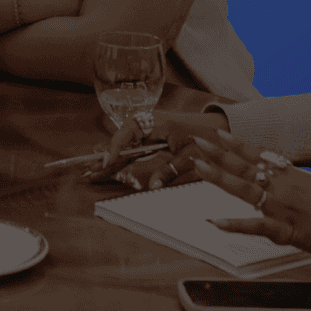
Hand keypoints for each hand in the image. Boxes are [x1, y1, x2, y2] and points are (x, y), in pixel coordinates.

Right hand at [85, 111, 226, 185]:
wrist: (220, 132)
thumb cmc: (206, 140)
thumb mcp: (190, 156)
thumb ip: (170, 170)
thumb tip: (152, 187)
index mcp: (156, 124)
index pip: (127, 132)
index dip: (115, 148)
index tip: (108, 163)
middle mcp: (149, 126)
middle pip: (121, 139)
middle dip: (106, 156)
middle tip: (90, 171)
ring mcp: (149, 134)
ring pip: (125, 146)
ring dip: (111, 160)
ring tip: (92, 173)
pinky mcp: (152, 142)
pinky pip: (133, 151)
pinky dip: (121, 161)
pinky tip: (109, 170)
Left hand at [181, 127, 310, 256]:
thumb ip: (302, 184)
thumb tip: (292, 179)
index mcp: (294, 176)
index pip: (261, 156)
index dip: (238, 144)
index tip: (220, 134)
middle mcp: (285, 187)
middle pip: (247, 167)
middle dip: (220, 154)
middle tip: (197, 141)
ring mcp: (284, 207)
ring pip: (246, 190)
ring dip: (220, 177)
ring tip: (199, 166)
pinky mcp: (287, 230)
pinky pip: (257, 227)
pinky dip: (235, 225)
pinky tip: (215, 222)